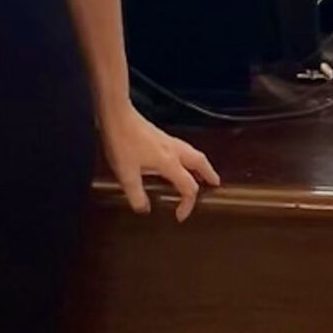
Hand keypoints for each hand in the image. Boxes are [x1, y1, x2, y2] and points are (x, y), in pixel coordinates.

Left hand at [100, 106, 219, 221]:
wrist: (117, 116)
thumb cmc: (122, 143)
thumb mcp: (126, 174)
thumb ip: (136, 195)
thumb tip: (144, 209)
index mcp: (169, 162)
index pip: (189, 187)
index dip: (188, 204)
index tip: (180, 216)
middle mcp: (173, 151)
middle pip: (200, 163)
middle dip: (209, 174)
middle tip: (215, 183)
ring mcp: (168, 141)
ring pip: (193, 153)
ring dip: (201, 164)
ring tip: (202, 173)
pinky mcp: (161, 135)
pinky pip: (183, 148)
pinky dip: (189, 156)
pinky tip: (180, 160)